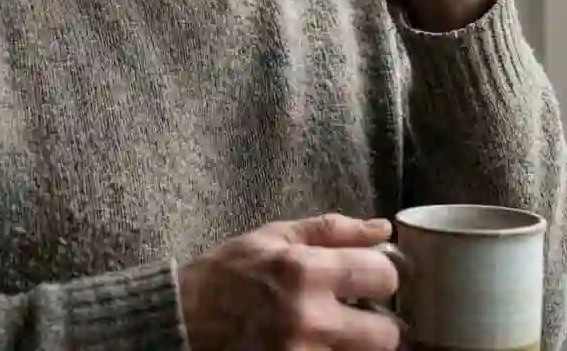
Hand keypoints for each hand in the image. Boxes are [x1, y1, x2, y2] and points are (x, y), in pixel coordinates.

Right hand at [178, 213, 401, 350]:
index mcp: (305, 272)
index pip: (383, 277)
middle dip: (377, 323)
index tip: (370, 277)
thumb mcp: (275, 236)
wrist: (179, 323)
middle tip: (358, 314)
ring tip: (333, 331)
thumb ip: (332, 231)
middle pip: (387, 335)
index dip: (383, 274)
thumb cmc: (228, 273)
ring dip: (355, 346)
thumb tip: (383, 228)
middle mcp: (309, 321)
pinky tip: (316, 344)